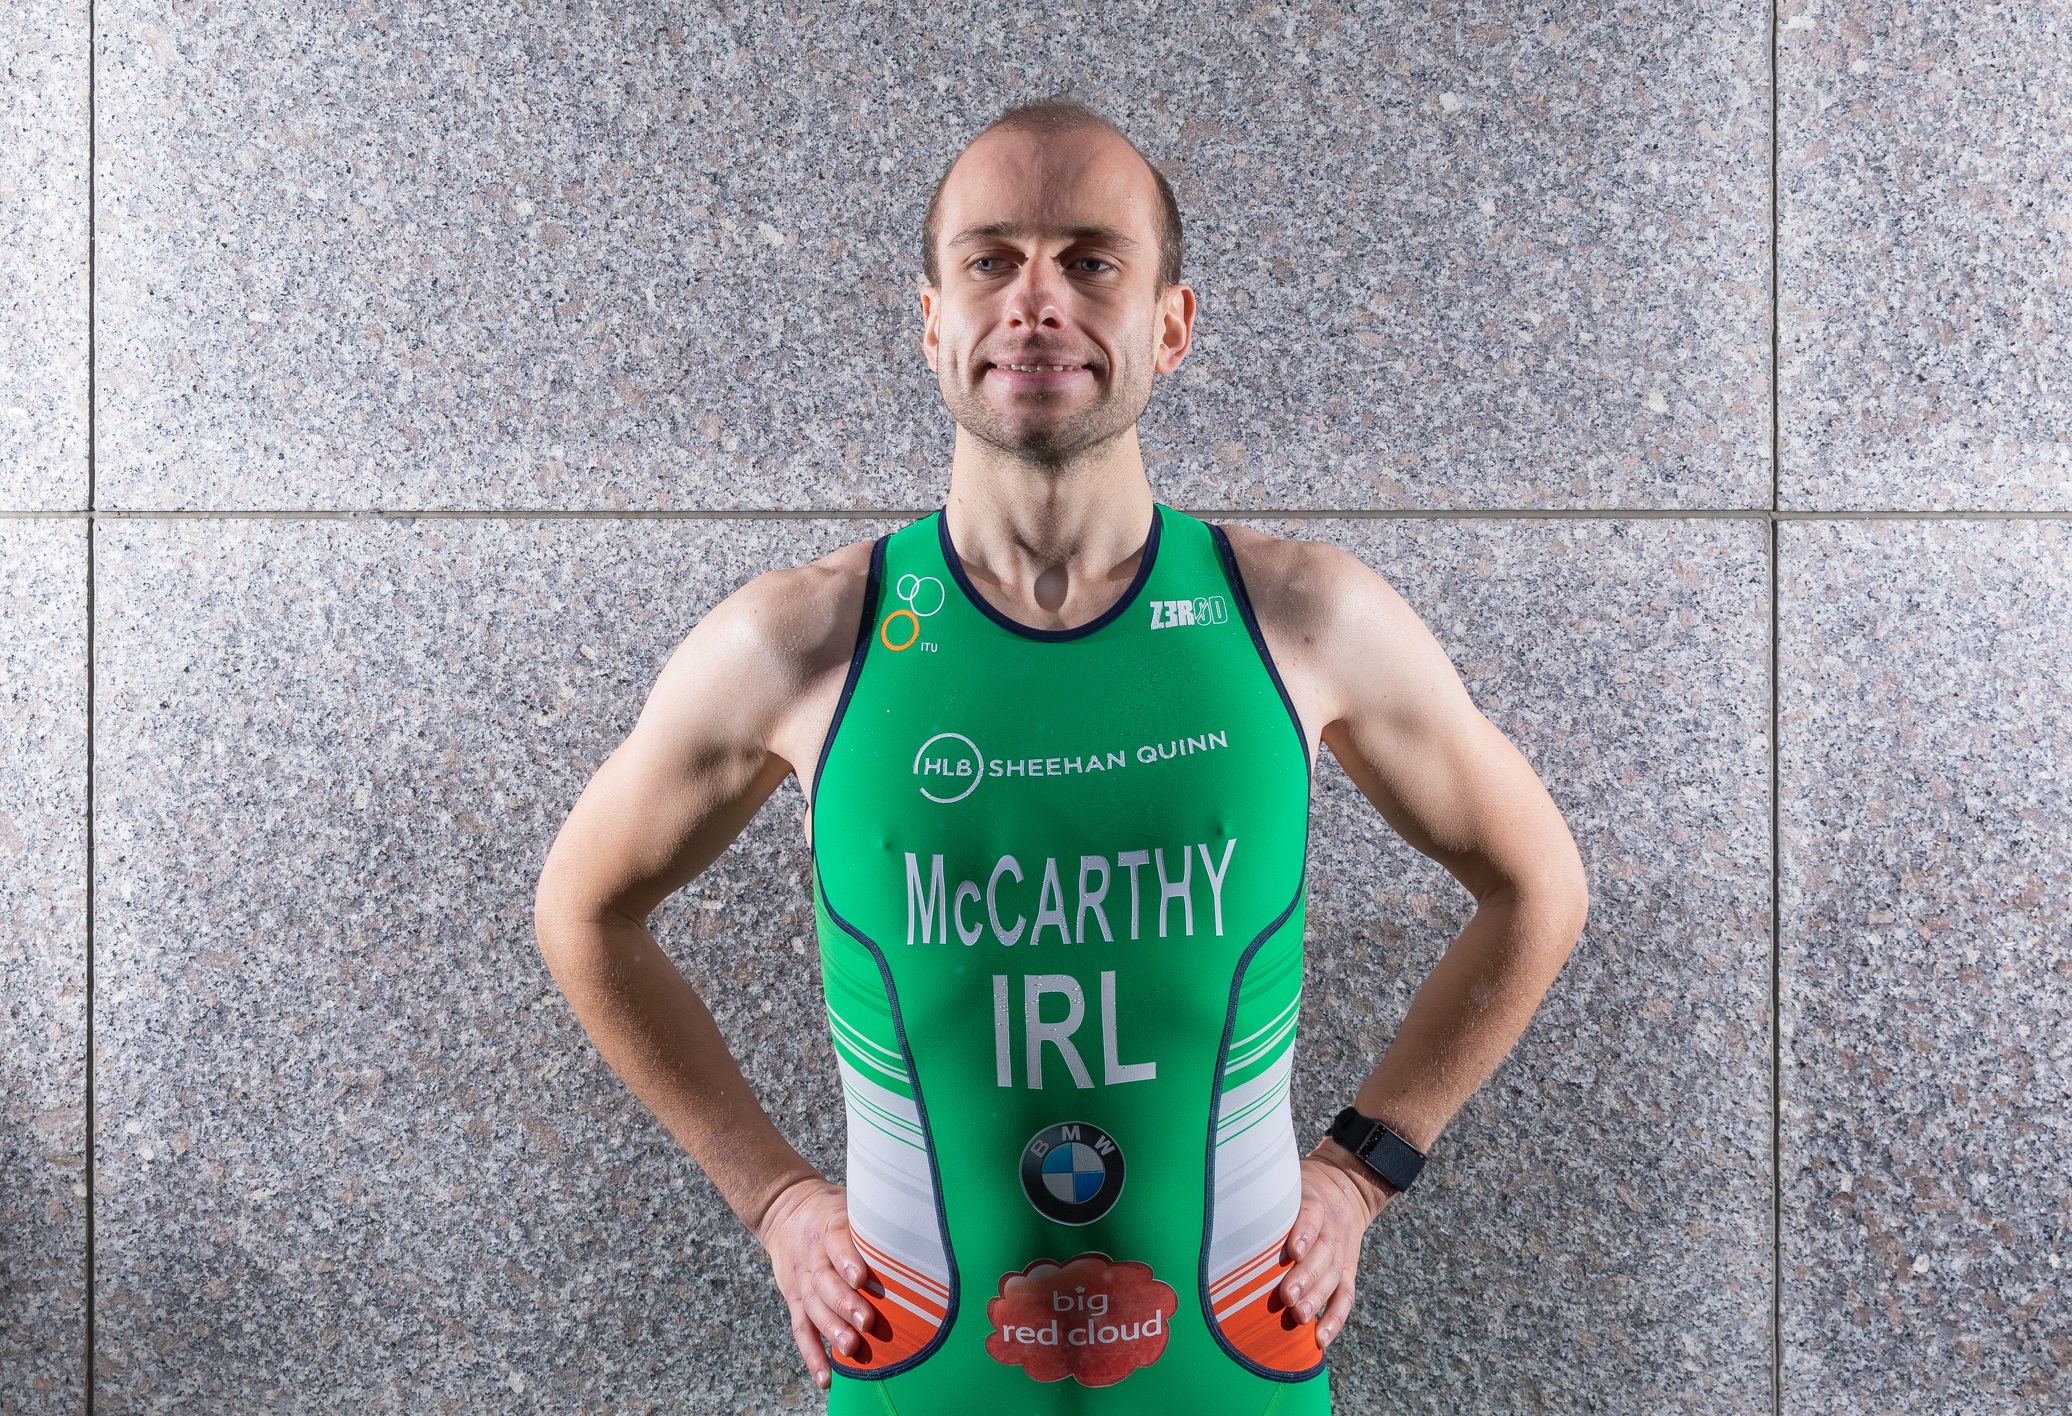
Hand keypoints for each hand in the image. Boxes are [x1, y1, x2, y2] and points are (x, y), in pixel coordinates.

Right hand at [755, 1175, 873, 1390]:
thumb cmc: (830, 1209)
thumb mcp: (850, 1202)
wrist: (785, 1209)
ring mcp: (803, 1282)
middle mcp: (813, 1258)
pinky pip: (801, 1331)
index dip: (848, 1260)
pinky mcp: (796, 1300)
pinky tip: (827, 1376)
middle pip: (825, 1282)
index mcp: (829, 1228)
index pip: (836, 1243)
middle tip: (866, 1322)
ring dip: (832, 1330)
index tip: (861, 1277)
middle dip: (845, 1304)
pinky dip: (812, 1355)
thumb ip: (873, 1220)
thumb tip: (916, 1233)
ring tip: (851, 1349)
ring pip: (814, 1308)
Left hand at [1274, 1140, 1394, 1348]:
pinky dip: (1336, 1318)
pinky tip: (1321, 1338)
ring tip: (1300, 1318)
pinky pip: (1346, 1296)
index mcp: (1315, 1204)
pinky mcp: (1348, 1270)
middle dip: (1306, 1277)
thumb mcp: (1287, 1181)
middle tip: (1287, 1297)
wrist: (1346, 1187)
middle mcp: (1331, 1230)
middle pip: (1323, 1254)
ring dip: (1317, 1299)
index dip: (1304, 1233)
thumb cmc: (1302, 1191)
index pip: (1311, 1217)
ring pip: (1334, 1277)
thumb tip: (1220, 1204)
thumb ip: (1264, 1193)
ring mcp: (1341, 1252)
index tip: (1293, 1251)